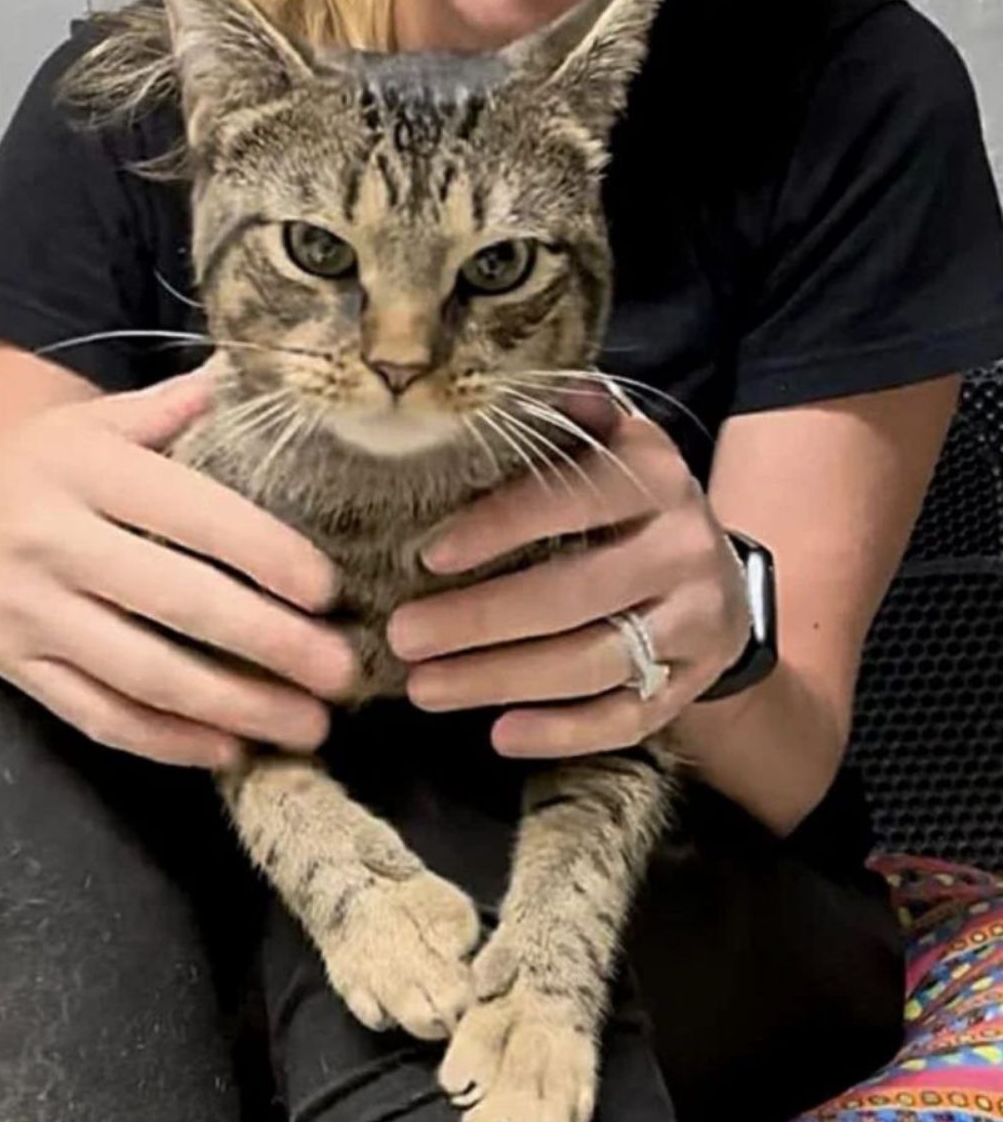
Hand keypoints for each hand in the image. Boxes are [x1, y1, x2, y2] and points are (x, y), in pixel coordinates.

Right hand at [0, 368, 355, 767]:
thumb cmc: (28, 471)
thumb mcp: (86, 425)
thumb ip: (166, 410)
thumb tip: (246, 376)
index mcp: (85, 470)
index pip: (190, 513)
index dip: (265, 554)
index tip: (327, 590)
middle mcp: (54, 541)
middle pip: (177, 602)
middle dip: (269, 643)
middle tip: (342, 672)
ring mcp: (31, 614)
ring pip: (143, 673)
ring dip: (233, 707)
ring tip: (308, 726)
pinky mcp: (17, 670)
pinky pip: (98, 715)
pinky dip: (166, 741)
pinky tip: (228, 751)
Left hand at [387, 397, 750, 757]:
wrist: (718, 574)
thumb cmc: (628, 505)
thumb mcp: (611, 446)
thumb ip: (566, 422)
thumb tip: (506, 387)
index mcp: (657, 477)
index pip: (574, 498)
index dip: (500, 526)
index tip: (427, 555)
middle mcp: (686, 549)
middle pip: (575, 594)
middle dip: (479, 620)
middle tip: (402, 637)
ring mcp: (696, 623)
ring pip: (594, 663)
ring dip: (501, 680)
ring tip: (424, 688)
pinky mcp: (691, 683)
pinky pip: (628, 718)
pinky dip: (564, 733)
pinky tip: (500, 734)